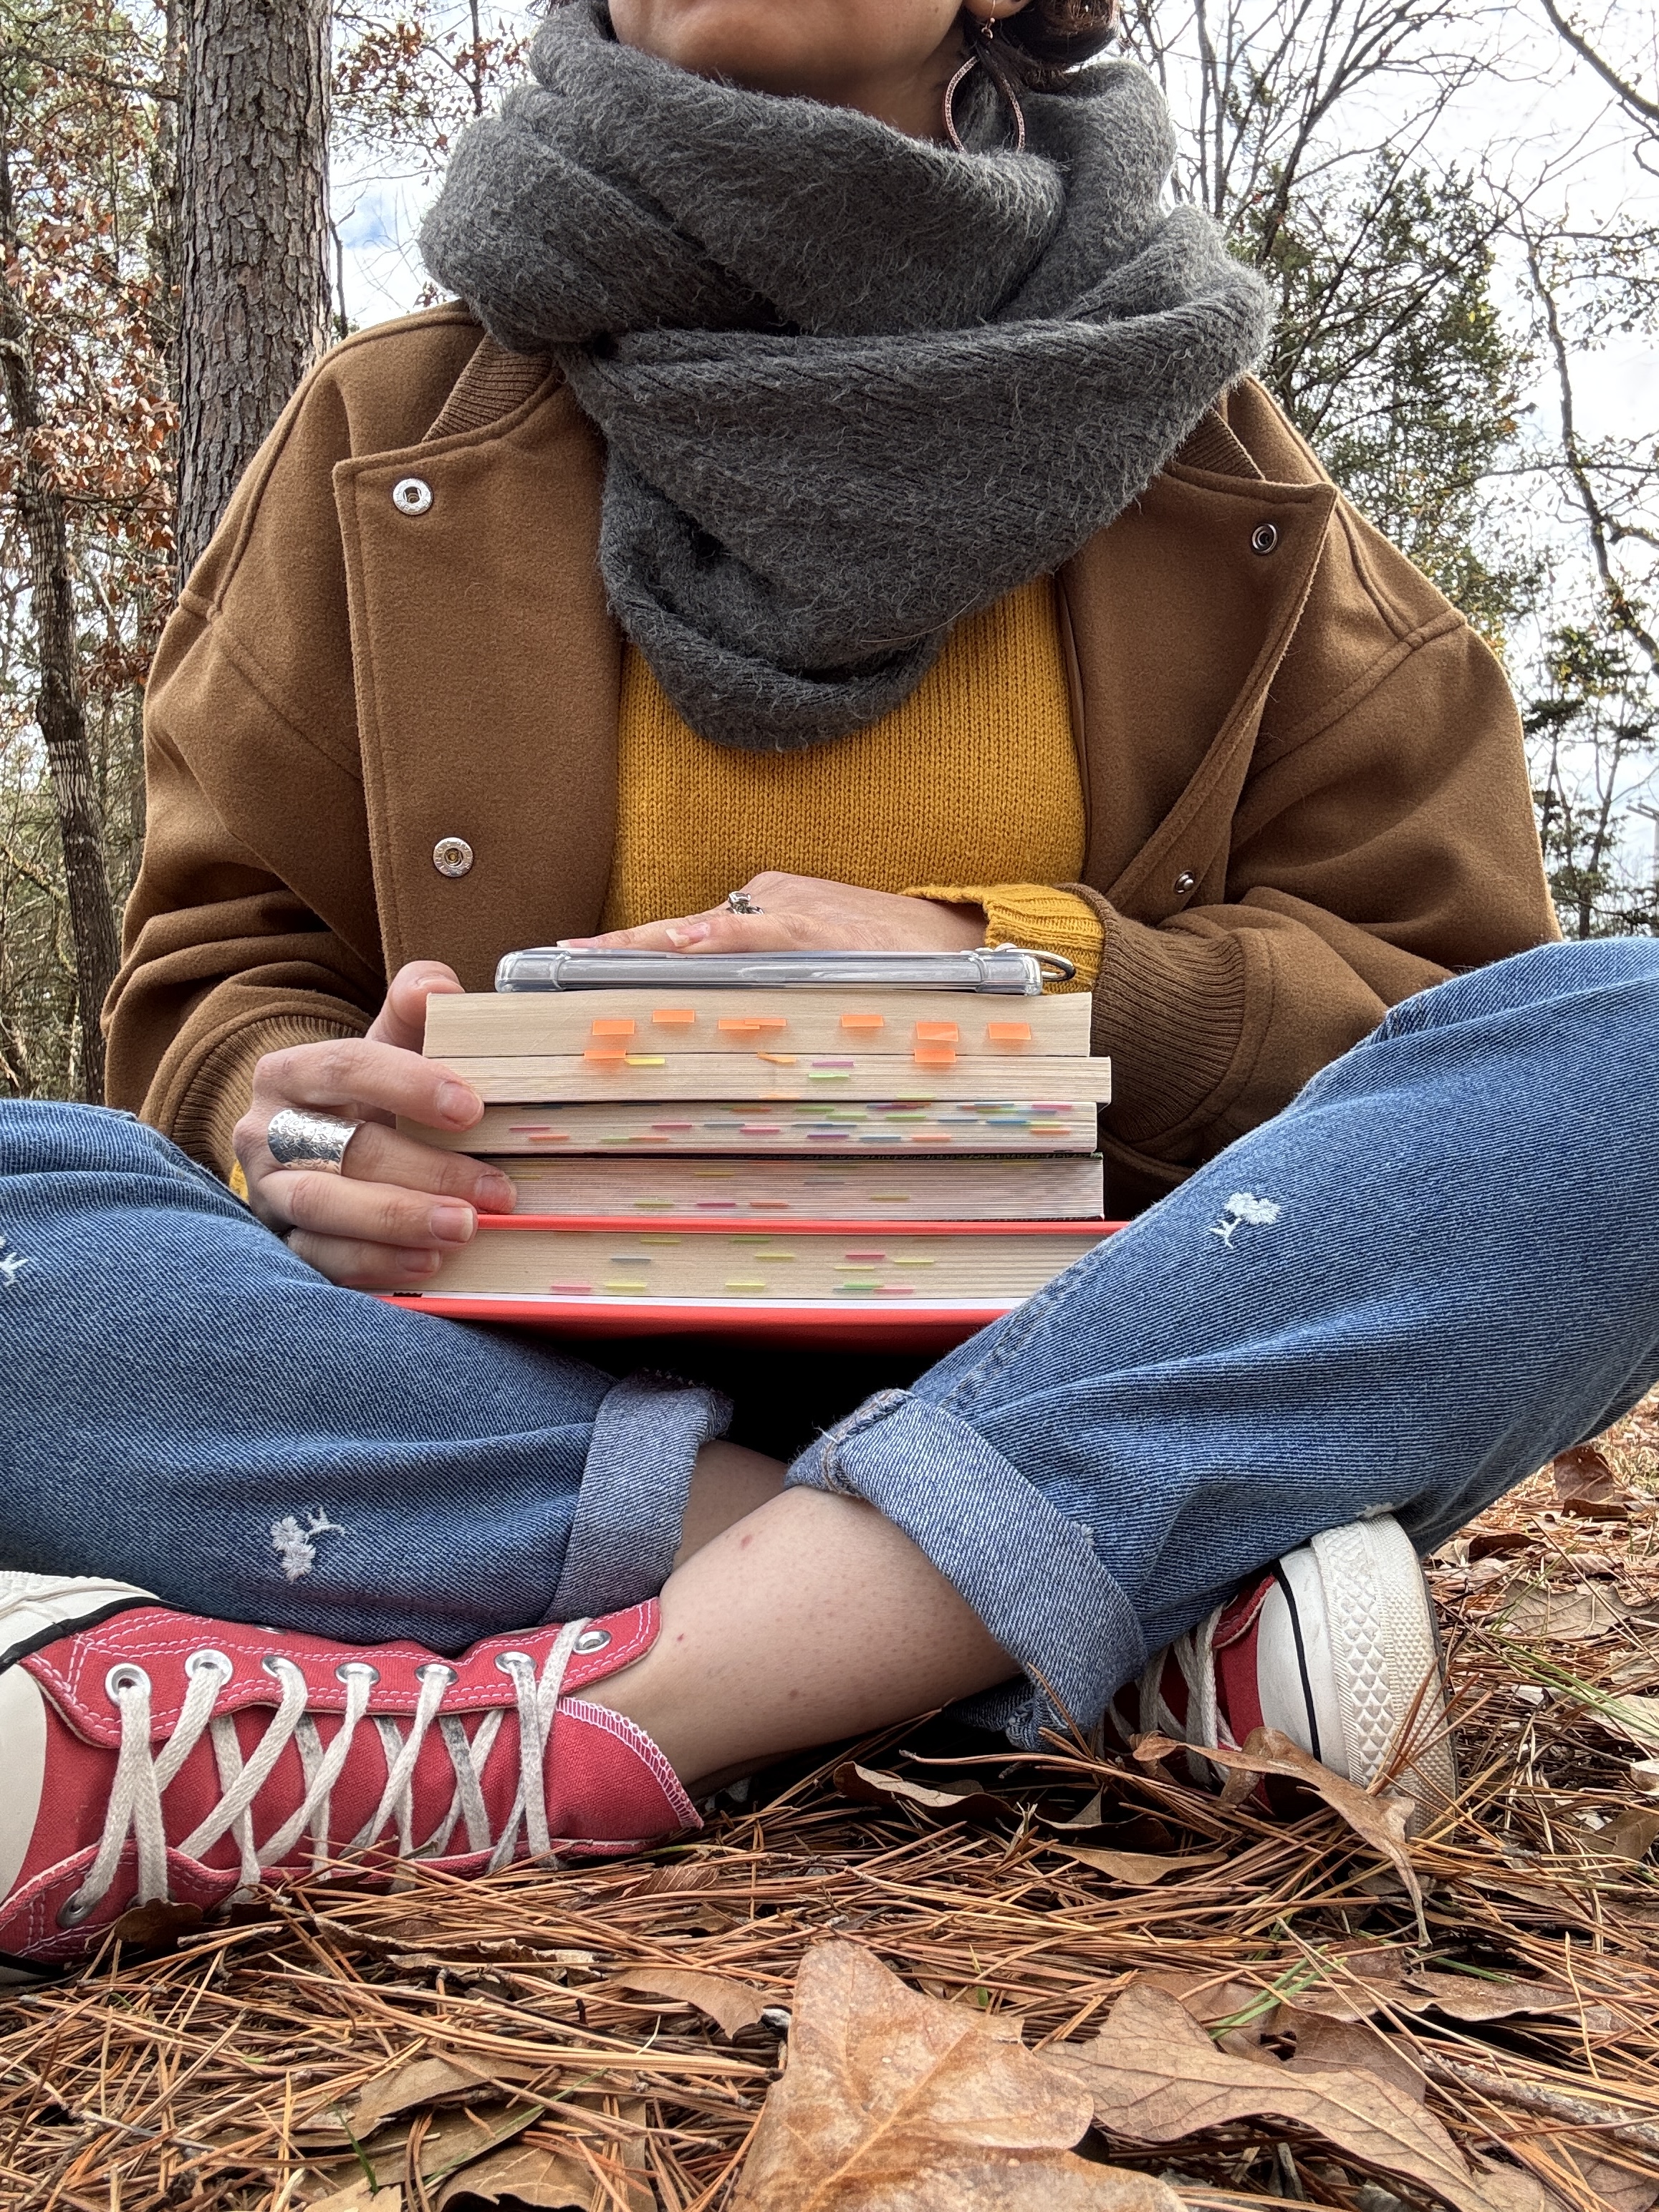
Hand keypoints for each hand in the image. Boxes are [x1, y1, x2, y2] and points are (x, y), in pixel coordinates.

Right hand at [234, 960, 515, 1291]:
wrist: (321, 1158)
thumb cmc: (369, 1100)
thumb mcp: (390, 1050)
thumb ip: (414, 1012)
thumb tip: (438, 986)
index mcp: (291, 1073)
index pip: (345, 1067)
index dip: (408, 1085)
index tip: (472, 1108)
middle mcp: (267, 1133)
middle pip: (343, 1149)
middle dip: (426, 1171)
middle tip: (497, 1189)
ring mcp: (269, 1194)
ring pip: (323, 1208)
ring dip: (399, 1221)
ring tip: (464, 1228)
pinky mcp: (282, 1245)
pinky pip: (321, 1260)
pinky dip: (377, 1263)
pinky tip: (430, 1262)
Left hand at [564, 873, 986, 954]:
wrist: (961, 940)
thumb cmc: (889, 960)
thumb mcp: (817, 968)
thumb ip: (765, 979)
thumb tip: (718, 1020)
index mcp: (760, 912)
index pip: (678, 937)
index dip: (622, 952)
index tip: (567, 964)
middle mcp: (764, 902)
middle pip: (674, 932)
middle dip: (615, 951)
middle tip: (560, 962)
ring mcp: (786, 910)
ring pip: (703, 931)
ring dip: (646, 949)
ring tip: (593, 959)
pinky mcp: (814, 926)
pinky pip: (758, 932)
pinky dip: (721, 938)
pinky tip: (684, 945)